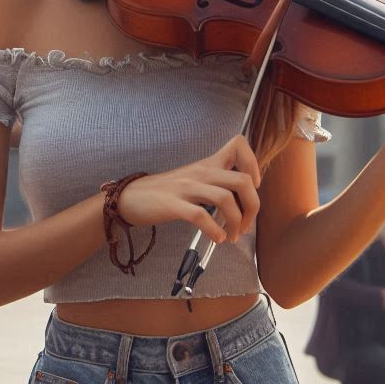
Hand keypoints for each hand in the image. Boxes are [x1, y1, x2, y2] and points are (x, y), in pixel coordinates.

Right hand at [116, 134, 261, 244]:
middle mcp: (200, 172)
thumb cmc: (166, 192)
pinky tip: (217, 238)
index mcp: (207, 164)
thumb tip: (244, 197)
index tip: (252, 186)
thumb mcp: (194, 179)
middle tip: (246, 224)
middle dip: (252, 206)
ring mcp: (186, 188)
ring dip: (236, 222)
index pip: (238, 145)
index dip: (253, 164)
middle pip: (242, 180)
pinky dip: (215, 230)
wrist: (131, 197)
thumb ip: (217, 181)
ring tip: (232, 235)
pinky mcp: (173, 204)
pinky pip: (201, 216)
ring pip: (225, 199)